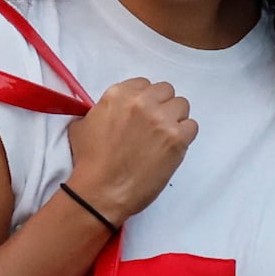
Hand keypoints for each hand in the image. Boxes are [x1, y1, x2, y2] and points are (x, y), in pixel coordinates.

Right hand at [64, 77, 199, 226]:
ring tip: (164, 138)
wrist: (101, 191)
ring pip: (182, 106)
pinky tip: (171, 148)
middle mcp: (142, 102)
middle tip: (155, 125)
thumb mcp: (83, 125)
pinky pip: (191, 126)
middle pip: (166, 91)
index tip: (143, 113)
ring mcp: (161, 120)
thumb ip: (102, 110)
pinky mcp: (176, 139)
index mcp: (119, 95)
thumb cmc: (89, 163)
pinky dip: (184, 136)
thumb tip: (110, 112)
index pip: (144, 84)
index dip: (145, 99)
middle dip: (162, 106)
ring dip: (175, 119)